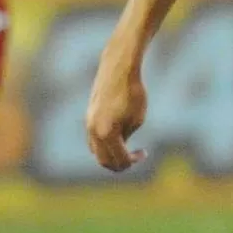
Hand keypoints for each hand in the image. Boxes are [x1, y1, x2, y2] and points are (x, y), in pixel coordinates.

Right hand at [86, 53, 147, 172]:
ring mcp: (88, 123)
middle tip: (133, 159)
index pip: (119, 159)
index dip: (133, 161)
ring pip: (96, 151)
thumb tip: (120, 147)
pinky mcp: (88, 116)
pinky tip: (118, 136)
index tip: (144, 153)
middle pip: (103, 161)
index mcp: (107, 133)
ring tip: (126, 148)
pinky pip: (93, 139)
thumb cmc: (133, 93)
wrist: (119, 69)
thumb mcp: (136, 120)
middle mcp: (93, 131)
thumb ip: (126, 138)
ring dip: (110, 154)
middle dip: (119, 164)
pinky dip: (104, 143)